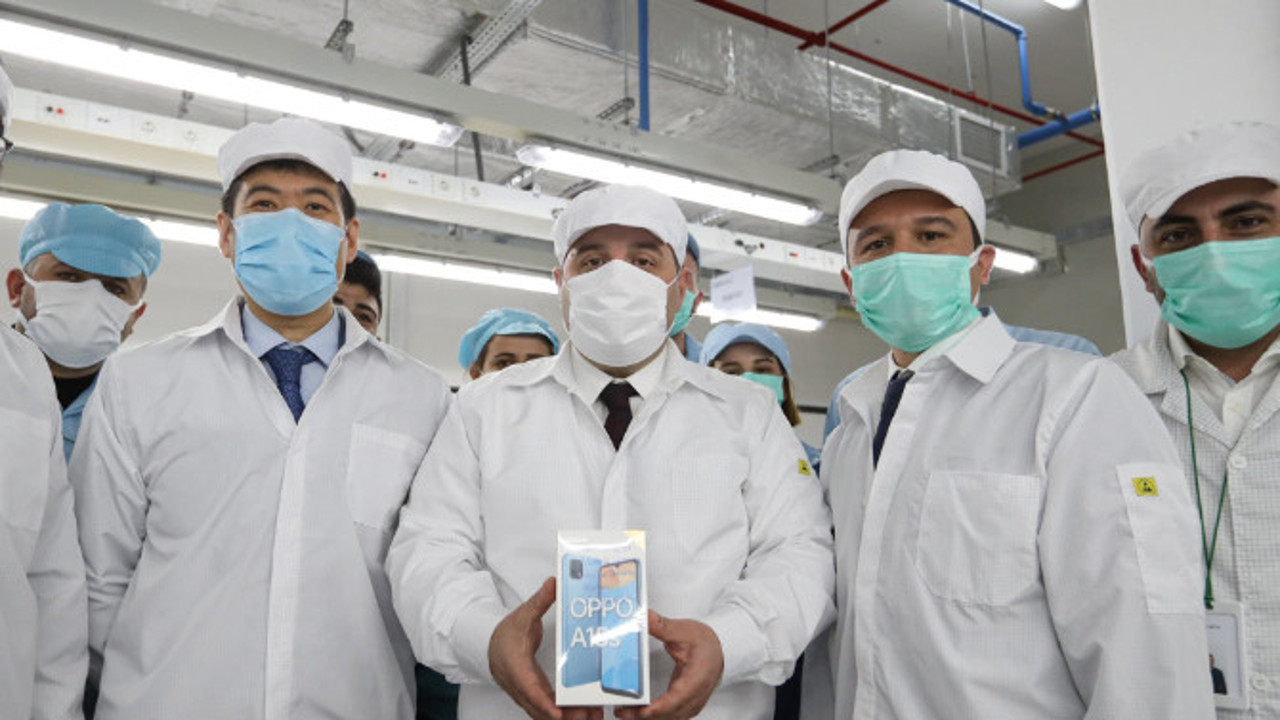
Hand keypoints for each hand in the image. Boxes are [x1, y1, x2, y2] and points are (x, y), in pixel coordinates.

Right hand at [489, 577, 602, 719]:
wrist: (488, 646)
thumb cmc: (505, 635)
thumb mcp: (523, 615)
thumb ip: (540, 601)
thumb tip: (554, 583)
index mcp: (516, 666)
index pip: (530, 689)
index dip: (545, 703)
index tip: (559, 712)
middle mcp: (520, 685)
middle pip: (542, 708)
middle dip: (566, 715)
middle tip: (590, 714)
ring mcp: (526, 694)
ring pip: (545, 713)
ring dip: (568, 716)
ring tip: (594, 715)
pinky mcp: (533, 696)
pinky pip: (547, 710)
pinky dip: (564, 714)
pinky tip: (584, 713)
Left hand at [615, 611, 723, 719]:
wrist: (720, 649)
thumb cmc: (706, 643)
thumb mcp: (684, 631)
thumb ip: (662, 626)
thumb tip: (646, 617)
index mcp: (696, 679)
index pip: (675, 700)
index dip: (656, 708)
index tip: (638, 709)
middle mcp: (694, 696)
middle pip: (668, 714)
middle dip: (643, 715)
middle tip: (621, 710)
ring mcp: (691, 704)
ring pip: (668, 718)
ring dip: (647, 717)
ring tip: (625, 711)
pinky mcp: (686, 705)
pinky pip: (669, 717)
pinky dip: (654, 716)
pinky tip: (638, 711)